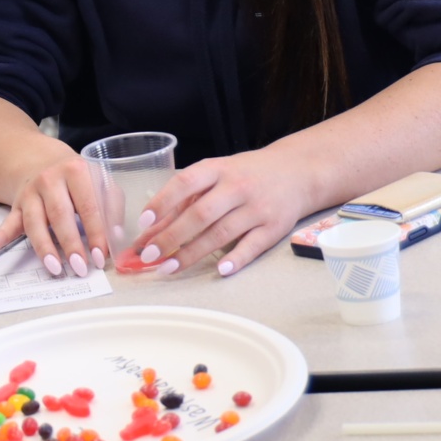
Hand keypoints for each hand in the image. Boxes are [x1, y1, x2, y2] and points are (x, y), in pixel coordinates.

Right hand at [0, 150, 110, 276]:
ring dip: (44, 246)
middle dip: (70, 243)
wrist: (43, 160)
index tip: (100, 256)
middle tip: (80, 267)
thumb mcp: (99, 182)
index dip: (95, 232)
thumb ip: (111, 206)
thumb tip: (116, 237)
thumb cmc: (77, 178)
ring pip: (34, 221)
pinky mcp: (17, 204)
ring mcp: (30, 192)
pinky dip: (0, 234)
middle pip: (60, 214)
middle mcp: (50, 179)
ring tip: (54, 267)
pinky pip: (9, 221)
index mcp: (75, 171)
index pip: (88, 205)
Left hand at [132, 148, 316, 276]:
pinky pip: (252, 246)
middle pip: (200, 214)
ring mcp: (257, 207)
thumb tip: (151, 227)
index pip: (185, 183)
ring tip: (169, 267)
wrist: (297, 171)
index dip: (162, 202)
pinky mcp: (274, 227)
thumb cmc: (246, 174)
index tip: (143, 223)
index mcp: (218, 169)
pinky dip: (236, 259)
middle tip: (149, 255)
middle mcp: (237, 187)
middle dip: (171, 236)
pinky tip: (219, 271)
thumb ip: (187, 198)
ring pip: (221, 233)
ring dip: (192, 253)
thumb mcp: (217, 174)